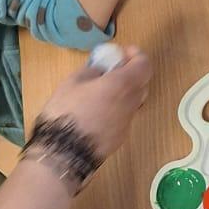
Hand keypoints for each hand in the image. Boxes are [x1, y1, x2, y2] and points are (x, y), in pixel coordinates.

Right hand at [33, 46, 151, 164]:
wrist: (63, 154)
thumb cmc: (65, 112)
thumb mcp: (72, 81)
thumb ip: (92, 71)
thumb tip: (101, 70)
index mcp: (122, 85)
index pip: (145, 65)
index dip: (137, 56)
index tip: (122, 54)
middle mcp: (130, 104)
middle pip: (142, 84)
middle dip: (130, 74)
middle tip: (111, 71)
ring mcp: (127, 123)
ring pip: (134, 102)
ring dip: (123, 93)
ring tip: (101, 93)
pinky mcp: (120, 139)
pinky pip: (123, 117)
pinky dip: (116, 109)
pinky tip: (95, 113)